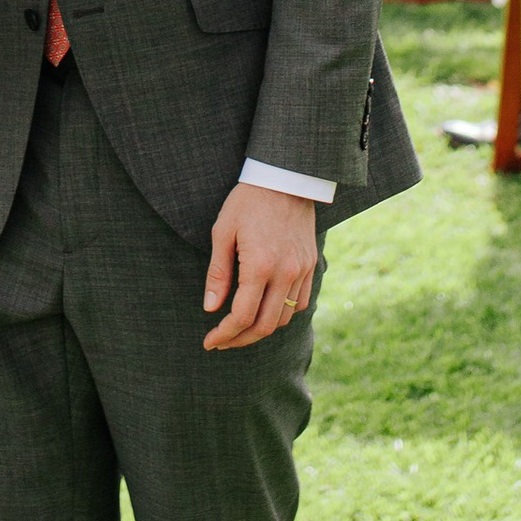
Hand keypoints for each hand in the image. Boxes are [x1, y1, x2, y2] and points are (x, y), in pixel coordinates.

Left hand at [203, 181, 319, 353]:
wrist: (285, 177)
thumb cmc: (247, 201)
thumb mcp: (223, 232)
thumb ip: (218, 274)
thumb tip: (211, 309)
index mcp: (260, 266)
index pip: (242, 316)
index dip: (225, 334)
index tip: (210, 342)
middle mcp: (285, 273)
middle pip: (265, 325)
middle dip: (241, 339)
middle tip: (222, 342)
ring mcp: (302, 270)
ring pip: (284, 317)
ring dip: (262, 329)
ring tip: (241, 328)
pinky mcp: (311, 265)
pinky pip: (301, 302)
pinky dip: (283, 313)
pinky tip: (267, 310)